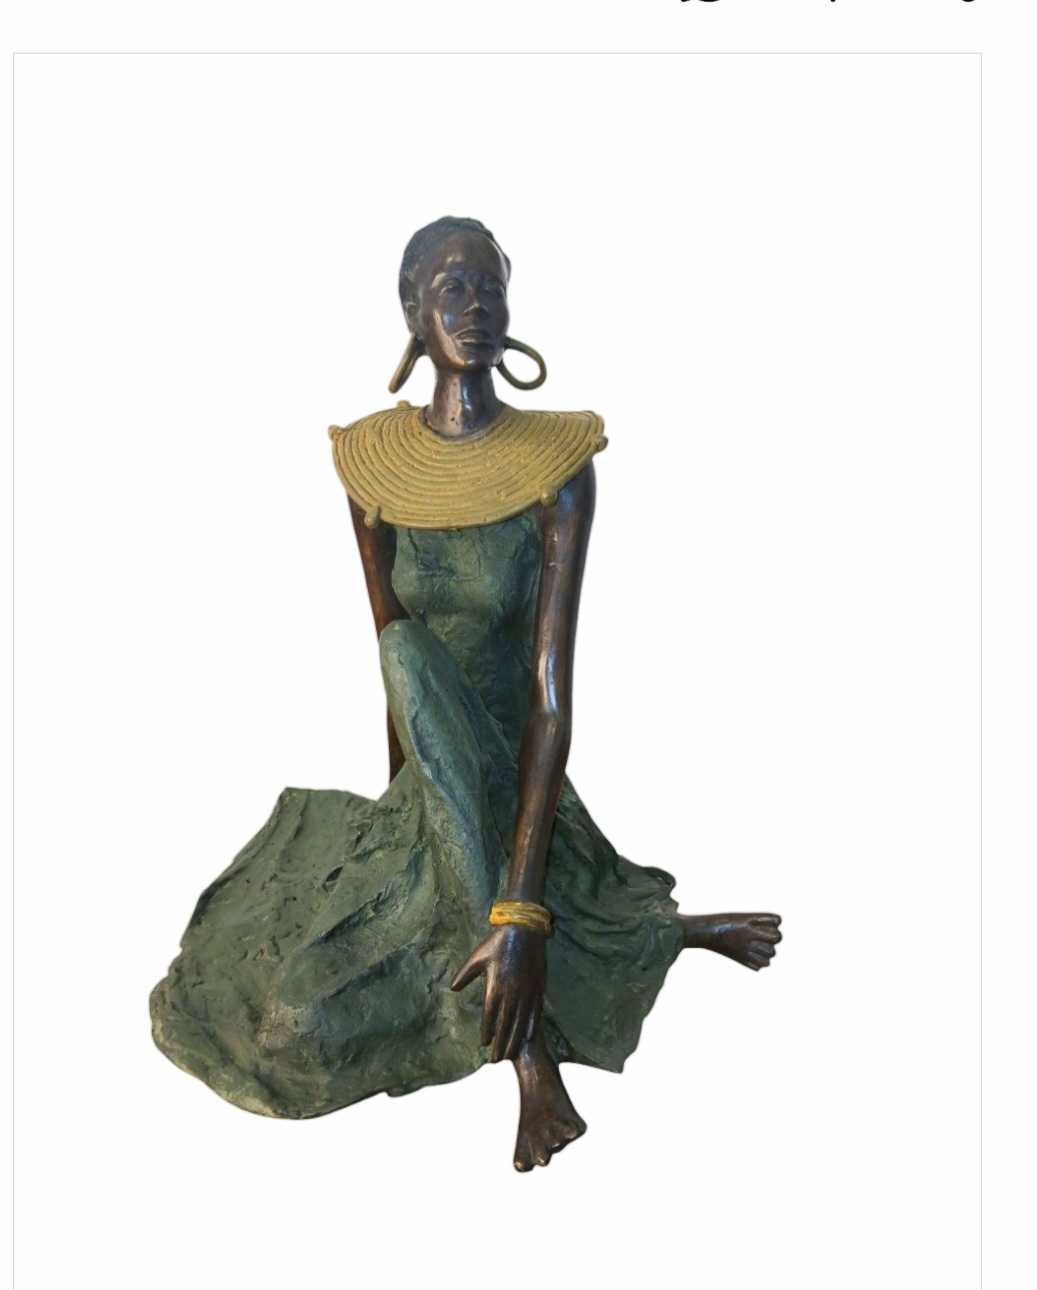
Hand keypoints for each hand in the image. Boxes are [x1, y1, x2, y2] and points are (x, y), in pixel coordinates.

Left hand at [450, 924, 545, 1061]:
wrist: (524, 929)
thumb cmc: (497, 942)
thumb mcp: (477, 956)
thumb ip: (465, 974)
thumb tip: (453, 989)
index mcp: (495, 984)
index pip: (490, 1014)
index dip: (487, 1031)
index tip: (484, 1044)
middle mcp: (512, 991)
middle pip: (506, 1023)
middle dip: (501, 1043)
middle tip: (496, 1059)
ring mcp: (527, 991)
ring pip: (521, 1021)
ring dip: (515, 1039)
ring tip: (510, 1054)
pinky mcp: (538, 987)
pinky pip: (536, 1012)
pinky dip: (532, 1026)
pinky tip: (529, 1037)